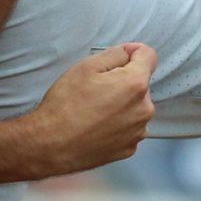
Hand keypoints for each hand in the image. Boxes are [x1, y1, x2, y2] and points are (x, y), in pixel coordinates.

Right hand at [22, 43, 156, 178]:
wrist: (51, 146)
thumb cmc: (65, 105)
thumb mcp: (86, 67)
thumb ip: (115, 54)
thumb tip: (130, 53)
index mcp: (136, 85)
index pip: (149, 56)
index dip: (133, 52)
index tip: (118, 58)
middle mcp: (144, 110)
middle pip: (141, 84)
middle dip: (124, 82)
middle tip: (96, 90)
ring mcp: (138, 132)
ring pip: (135, 108)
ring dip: (122, 105)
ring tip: (94, 111)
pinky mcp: (129, 148)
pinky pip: (128, 128)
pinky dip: (117, 125)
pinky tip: (97, 127)